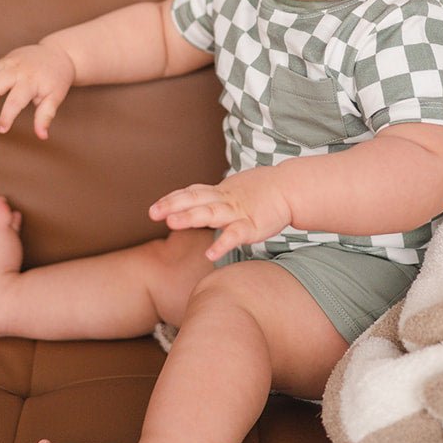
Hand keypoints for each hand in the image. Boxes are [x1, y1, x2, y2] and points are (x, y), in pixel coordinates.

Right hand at [0, 43, 75, 138]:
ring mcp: (9, 62)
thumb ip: (45, 116)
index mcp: (32, 81)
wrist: (58, 53)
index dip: (6, 118)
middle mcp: (18, 70)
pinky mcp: (4, 59)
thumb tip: (42, 136)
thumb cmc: (56, 79)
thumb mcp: (55, 98)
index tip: (2, 129)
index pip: (14, 102)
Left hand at [149, 167, 293, 260]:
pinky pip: (235, 235)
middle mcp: (224, 200)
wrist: (290, 188)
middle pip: (195, 200)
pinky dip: (223, 244)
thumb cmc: (261, 191)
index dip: (172, 199)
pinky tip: (210, 254)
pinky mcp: (252, 226)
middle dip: (173, 206)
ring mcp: (237, 212)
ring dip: (190, 217)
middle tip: (152, 213)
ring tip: (172, 223)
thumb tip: (197, 204)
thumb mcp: (233, 191)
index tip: (154, 208)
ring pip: (211, 213)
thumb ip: (214, 198)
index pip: (191, 193)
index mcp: (219, 192)